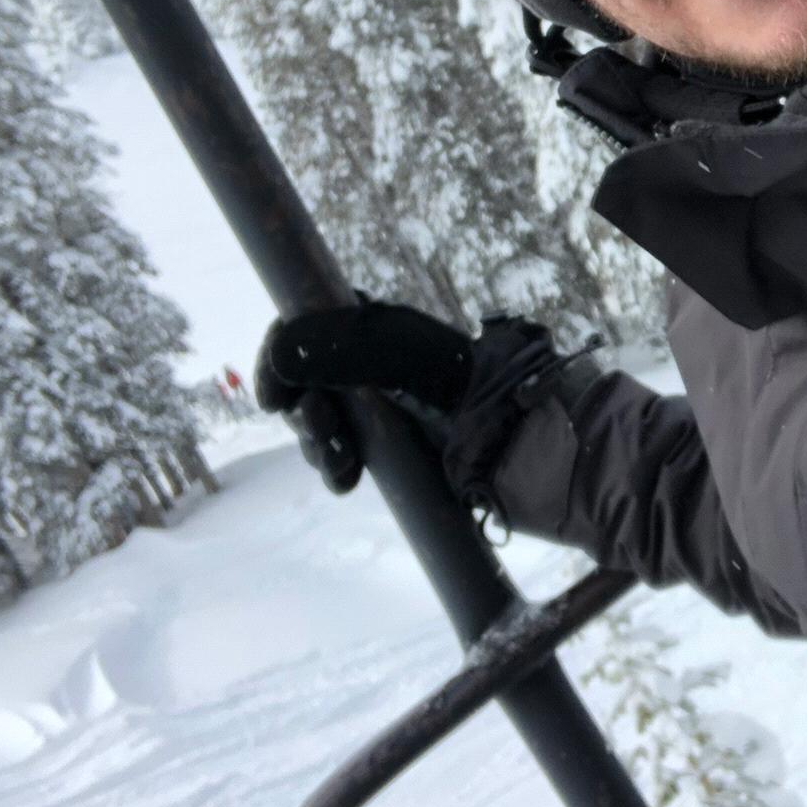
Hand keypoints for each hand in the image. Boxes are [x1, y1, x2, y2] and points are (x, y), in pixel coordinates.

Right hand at [255, 299, 573, 498]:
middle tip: (328, 436)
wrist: (531, 451)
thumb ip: (345, 348)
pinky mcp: (393, 448)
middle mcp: (375, 363)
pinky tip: (348, 479)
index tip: (275, 398)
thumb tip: (279, 352)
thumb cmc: (478, 391)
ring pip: (321, 422)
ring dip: (317, 444)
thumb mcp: (410, 358)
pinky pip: (343, 454)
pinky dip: (335, 466)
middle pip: (306, 381)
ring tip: (342, 465)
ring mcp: (383, 407)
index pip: (306, 327)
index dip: (280, 357)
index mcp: (378, 329)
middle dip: (304, 412)